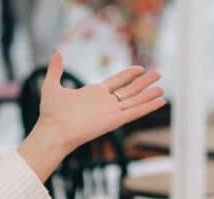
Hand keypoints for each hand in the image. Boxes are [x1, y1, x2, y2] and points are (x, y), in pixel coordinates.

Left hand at [18, 52, 164, 181]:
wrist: (53, 131)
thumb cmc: (50, 113)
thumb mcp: (51, 86)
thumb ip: (56, 69)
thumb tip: (57, 52)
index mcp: (93, 94)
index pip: (116, 82)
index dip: (128, 74)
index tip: (139, 68)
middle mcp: (105, 103)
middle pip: (129, 90)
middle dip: (144, 82)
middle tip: (158, 74)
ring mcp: (110, 112)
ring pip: (135, 100)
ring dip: (149, 94)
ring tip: (163, 88)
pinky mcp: (114, 120)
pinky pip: (135, 111)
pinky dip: (148, 106)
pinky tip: (161, 101)